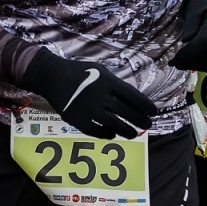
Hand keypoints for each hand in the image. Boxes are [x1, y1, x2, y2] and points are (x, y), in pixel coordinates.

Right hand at [25, 51, 156, 139]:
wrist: (53, 77)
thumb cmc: (80, 72)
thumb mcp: (101, 71)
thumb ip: (115, 84)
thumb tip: (132, 98)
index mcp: (109, 83)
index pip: (134, 97)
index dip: (146, 106)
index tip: (153, 112)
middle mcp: (102, 97)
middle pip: (128, 113)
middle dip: (141, 121)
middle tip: (148, 125)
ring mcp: (90, 110)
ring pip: (115, 126)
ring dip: (127, 131)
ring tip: (133, 134)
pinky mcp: (78, 120)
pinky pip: (97, 131)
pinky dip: (106, 134)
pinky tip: (111, 134)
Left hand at [171, 0, 206, 71]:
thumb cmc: (202, 3)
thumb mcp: (193, 10)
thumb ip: (190, 25)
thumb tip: (186, 41)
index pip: (203, 42)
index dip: (188, 53)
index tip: (174, 59)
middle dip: (190, 62)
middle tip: (175, 63)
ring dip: (197, 66)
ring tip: (182, 64)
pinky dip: (205, 67)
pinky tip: (193, 64)